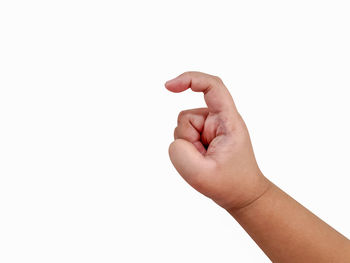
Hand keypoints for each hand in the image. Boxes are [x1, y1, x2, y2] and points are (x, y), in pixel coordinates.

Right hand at [165, 71, 269, 209]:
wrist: (242, 194)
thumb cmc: (230, 184)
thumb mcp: (201, 175)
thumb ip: (179, 153)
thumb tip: (176, 141)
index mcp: (228, 121)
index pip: (212, 87)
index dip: (190, 79)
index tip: (169, 86)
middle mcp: (220, 119)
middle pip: (186, 116)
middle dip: (186, 139)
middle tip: (204, 159)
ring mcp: (211, 127)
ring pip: (182, 127)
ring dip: (187, 146)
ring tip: (204, 160)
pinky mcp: (205, 134)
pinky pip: (184, 136)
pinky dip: (187, 149)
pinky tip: (201, 158)